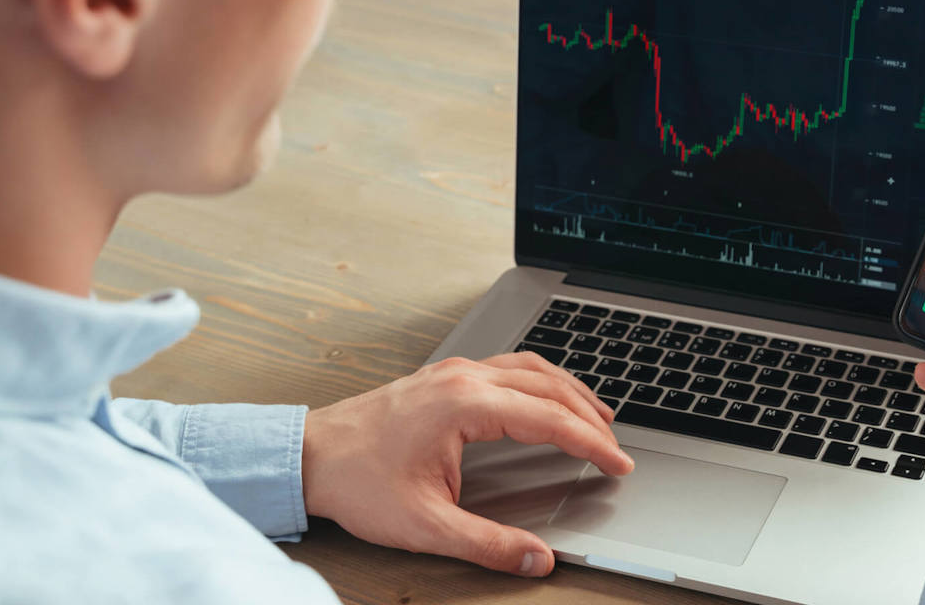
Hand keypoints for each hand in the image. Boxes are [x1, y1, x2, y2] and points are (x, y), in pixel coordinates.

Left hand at [301, 352, 634, 576]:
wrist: (308, 455)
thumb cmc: (357, 481)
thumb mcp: (425, 525)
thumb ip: (487, 544)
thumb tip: (535, 558)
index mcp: (465, 405)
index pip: (550, 419)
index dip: (591, 443)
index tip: (617, 463)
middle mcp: (464, 378)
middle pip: (549, 386)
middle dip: (590, 416)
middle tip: (615, 446)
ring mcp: (453, 372)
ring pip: (531, 368)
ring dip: (569, 391)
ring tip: (597, 416)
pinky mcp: (443, 376)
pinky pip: (508, 366)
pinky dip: (540, 381)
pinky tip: (545, 397)